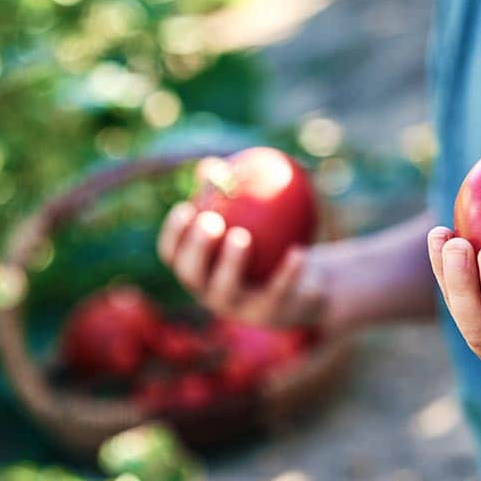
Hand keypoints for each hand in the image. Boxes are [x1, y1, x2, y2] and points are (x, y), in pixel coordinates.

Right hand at [157, 202, 325, 328]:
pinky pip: (279, 293)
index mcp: (200, 271)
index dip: (173, 234)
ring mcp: (241, 309)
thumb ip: (230, 194)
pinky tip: (297, 251)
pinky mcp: (273, 315)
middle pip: (192, 275)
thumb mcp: (254, 219)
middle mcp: (212, 294)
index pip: (173, 255)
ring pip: (229, 290)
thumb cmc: (271, 244)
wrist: (308, 287)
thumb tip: (211, 164)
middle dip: (196, 249)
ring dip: (231, 263)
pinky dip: (287, 273)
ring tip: (242, 236)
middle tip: (210, 221)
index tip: (186, 207)